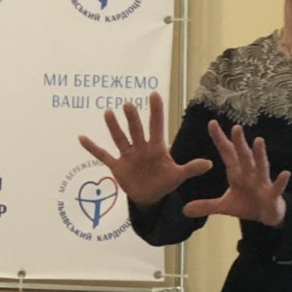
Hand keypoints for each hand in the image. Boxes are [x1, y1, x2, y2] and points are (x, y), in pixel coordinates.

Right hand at [78, 91, 212, 206]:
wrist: (149, 197)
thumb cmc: (164, 182)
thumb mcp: (178, 176)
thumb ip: (191, 169)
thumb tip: (209, 163)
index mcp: (157, 148)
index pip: (157, 126)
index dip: (156, 111)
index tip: (154, 94)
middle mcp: (141, 148)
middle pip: (136, 130)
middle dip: (133, 119)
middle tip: (129, 105)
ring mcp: (127, 155)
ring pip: (120, 138)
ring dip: (114, 127)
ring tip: (108, 113)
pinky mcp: (116, 166)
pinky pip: (103, 155)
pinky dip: (93, 148)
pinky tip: (82, 137)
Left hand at [182, 121, 289, 226]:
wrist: (266, 215)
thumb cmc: (247, 204)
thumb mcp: (224, 207)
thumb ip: (206, 206)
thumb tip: (184, 210)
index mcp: (237, 173)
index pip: (227, 153)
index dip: (220, 139)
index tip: (212, 123)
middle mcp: (250, 173)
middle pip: (243, 156)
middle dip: (239, 143)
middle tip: (235, 127)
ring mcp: (262, 182)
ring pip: (261, 166)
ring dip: (260, 154)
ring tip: (259, 141)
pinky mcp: (272, 194)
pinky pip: (277, 187)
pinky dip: (281, 181)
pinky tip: (285, 173)